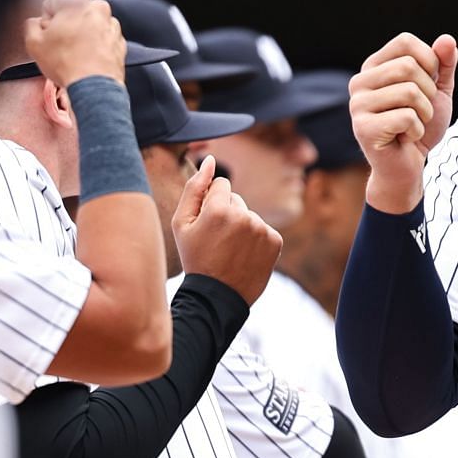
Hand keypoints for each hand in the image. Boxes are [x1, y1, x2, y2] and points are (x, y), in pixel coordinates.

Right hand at [24, 0, 127, 85]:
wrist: (93, 88)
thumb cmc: (67, 64)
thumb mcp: (34, 42)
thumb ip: (31, 25)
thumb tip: (35, 24)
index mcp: (76, 1)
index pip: (53, 4)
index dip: (46, 21)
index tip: (48, 34)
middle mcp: (98, 8)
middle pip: (73, 14)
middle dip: (66, 27)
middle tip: (60, 46)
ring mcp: (112, 26)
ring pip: (89, 26)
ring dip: (81, 36)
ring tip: (74, 55)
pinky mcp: (120, 42)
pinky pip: (102, 40)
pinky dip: (95, 47)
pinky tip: (86, 60)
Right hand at [171, 158, 282, 303]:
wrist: (217, 297)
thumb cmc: (195, 258)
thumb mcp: (181, 223)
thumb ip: (194, 187)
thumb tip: (210, 160)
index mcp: (219, 209)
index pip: (222, 184)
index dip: (212, 203)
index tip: (208, 223)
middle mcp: (245, 215)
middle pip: (237, 199)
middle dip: (227, 214)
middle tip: (217, 241)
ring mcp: (262, 229)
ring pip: (250, 215)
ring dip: (242, 227)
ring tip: (230, 250)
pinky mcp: (276, 241)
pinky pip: (264, 229)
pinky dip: (256, 239)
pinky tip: (244, 255)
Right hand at [349, 32, 456, 213]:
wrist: (408, 166)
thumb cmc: (419, 126)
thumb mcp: (438, 91)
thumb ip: (443, 65)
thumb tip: (447, 39)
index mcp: (374, 66)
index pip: (405, 41)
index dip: (429, 60)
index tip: (429, 84)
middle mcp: (360, 81)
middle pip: (408, 66)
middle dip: (428, 92)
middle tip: (420, 111)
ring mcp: (357, 105)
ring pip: (409, 92)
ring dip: (424, 113)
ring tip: (413, 125)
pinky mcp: (363, 128)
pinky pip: (406, 118)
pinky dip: (416, 131)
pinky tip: (405, 138)